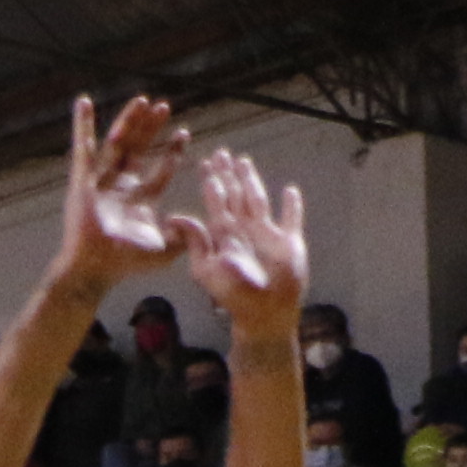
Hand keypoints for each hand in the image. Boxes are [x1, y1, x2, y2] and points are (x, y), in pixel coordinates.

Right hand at [57, 93, 186, 283]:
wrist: (97, 268)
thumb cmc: (126, 264)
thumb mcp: (165, 250)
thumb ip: (185, 237)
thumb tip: (202, 226)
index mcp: (139, 201)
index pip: (159, 170)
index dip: (172, 151)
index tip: (184, 132)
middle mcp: (120, 187)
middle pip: (138, 150)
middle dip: (151, 128)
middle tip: (164, 106)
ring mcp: (101, 181)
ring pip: (117, 143)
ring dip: (129, 120)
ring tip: (142, 100)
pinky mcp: (82, 179)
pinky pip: (83, 147)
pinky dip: (82, 124)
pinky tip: (84, 102)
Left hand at [171, 146, 310, 339]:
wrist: (263, 314)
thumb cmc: (233, 295)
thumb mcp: (207, 268)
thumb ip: (195, 241)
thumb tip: (173, 217)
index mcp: (225, 235)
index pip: (217, 201)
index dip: (212, 181)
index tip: (206, 162)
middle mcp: (245, 230)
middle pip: (236, 195)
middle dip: (229, 174)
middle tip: (222, 152)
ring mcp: (268, 235)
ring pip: (258, 200)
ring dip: (253, 181)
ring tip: (245, 161)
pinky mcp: (289, 243)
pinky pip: (292, 219)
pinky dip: (292, 206)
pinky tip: (290, 191)